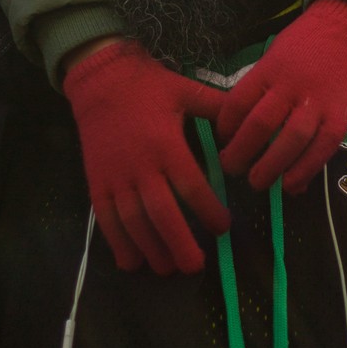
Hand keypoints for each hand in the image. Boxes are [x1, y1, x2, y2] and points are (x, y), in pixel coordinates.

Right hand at [65, 41, 228, 275]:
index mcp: (167, 144)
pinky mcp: (96, 182)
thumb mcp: (187, 90)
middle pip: (162, 213)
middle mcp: (141, 165)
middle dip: (180, 243)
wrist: (100, 79)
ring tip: (167, 268)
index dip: (209, 211)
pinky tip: (130, 262)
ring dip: (151, 248)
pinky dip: (116, 242)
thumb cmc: (148, 86)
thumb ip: (218, 108)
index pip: (192, 186)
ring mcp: (115, 176)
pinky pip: (105, 218)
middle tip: (196, 266)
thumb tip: (250, 121)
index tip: (224, 227)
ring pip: (134, 221)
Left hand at [216, 0, 346, 192]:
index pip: (238, 102)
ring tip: (257, 182)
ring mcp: (318, 102)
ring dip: (271, 167)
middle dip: (241, 153)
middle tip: (231, 168)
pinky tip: (291, 185)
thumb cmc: (304, 44)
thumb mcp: (272, 56)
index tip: (222, 141)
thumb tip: (239, 131)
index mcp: (269, 69)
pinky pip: (322, 148)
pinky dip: (305, 170)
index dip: (225, 127)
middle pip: (260, 124)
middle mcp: (291, 86)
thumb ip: (259, 90)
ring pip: (291, 140)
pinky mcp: (341, 117)